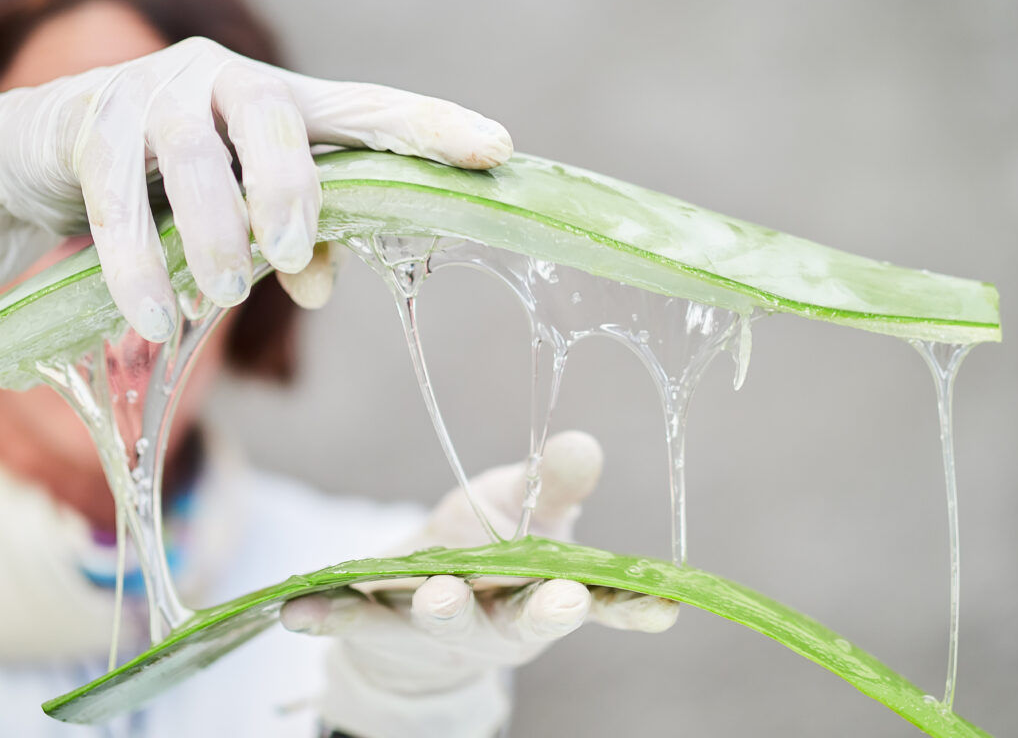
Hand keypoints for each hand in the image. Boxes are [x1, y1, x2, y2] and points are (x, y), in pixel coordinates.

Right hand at [0, 36, 512, 339]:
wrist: (53, 146)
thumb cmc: (176, 183)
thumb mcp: (245, 211)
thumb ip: (295, 241)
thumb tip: (322, 289)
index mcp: (284, 103)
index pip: (366, 108)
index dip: (430, 126)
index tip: (495, 148)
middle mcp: (225, 83)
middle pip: (275, 115)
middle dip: (291, 187)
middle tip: (292, 254)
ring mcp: (154, 94)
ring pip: (192, 156)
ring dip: (214, 233)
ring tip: (229, 294)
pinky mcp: (88, 121)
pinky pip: (116, 199)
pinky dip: (138, 265)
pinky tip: (158, 320)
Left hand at [280, 431, 678, 737]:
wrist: (419, 602)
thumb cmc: (488, 548)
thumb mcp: (526, 508)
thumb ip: (554, 483)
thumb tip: (583, 444)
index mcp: (548, 590)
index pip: (601, 601)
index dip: (632, 606)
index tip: (665, 607)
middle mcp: (501, 619)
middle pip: (526, 620)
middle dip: (543, 614)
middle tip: (560, 600)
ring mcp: (440, 628)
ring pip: (446, 622)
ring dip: (443, 611)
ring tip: (436, 595)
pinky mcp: (381, 624)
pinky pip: (355, 618)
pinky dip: (330, 614)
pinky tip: (298, 609)